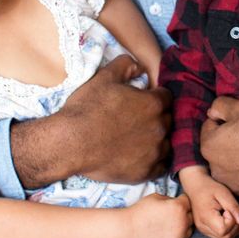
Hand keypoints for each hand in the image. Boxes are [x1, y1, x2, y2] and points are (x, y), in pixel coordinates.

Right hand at [11, 55, 170, 187]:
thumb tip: (139, 66)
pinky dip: (154, 161)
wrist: (70, 143)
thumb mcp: (104, 77)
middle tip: (138, 120)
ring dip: (157, 139)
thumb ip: (125, 65)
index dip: (154, 97)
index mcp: (153, 103)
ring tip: (139, 139)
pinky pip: (161, 166)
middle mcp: (159, 127)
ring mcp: (154, 151)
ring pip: (166, 143)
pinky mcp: (146, 172)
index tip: (143, 101)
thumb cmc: (86, 108)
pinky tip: (141, 157)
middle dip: (157, 117)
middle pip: (168, 119)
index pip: (166, 97)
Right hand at [128, 192, 193, 237]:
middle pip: (191, 215)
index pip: (188, 200)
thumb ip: (170, 199)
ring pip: (188, 229)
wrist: (128, 230)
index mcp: (179, 207)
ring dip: (183, 224)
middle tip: (174, 212)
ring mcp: (179, 237)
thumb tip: (176, 202)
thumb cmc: (140, 211)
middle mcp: (182, 223)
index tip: (176, 200)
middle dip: (184, 212)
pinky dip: (177, 235)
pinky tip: (166, 231)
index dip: (181, 199)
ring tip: (171, 222)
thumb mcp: (156, 196)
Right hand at [179, 166, 238, 237]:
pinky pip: (221, 236)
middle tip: (236, 213)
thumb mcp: (224, 193)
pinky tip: (233, 220)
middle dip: (236, 227)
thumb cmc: (210, 187)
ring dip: (234, 230)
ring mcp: (203, 230)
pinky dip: (230, 231)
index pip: (223, 230)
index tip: (228, 209)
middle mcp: (202, 227)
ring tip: (236, 216)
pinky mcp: (206, 229)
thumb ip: (235, 208)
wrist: (195, 186)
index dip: (232, 221)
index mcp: (205, 217)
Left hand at [200, 97, 238, 201]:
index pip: (209, 127)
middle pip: (218, 149)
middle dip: (228, 142)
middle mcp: (215, 169)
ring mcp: (232, 185)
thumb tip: (213, 113)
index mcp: (209, 146)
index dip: (225, 120)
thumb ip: (219, 106)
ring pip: (230, 167)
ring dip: (238, 159)